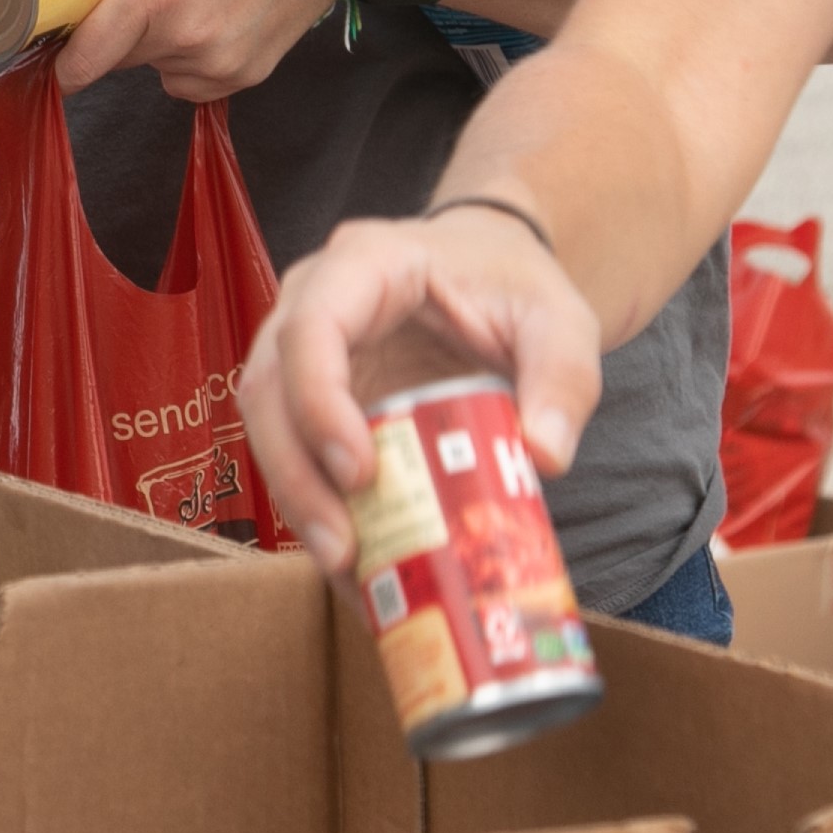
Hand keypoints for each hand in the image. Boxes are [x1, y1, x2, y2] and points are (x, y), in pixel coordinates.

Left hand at [39, 0, 398, 99]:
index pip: (85, 55)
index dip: (57, 51)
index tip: (47, 28)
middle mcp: (189, 36)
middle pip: (115, 55)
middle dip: (103, 26)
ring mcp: (222, 61)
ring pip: (152, 67)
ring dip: (144, 41)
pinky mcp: (250, 72)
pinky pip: (190, 80)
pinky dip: (181, 57)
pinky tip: (192, 13)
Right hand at [240, 201, 606, 571]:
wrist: (491, 270)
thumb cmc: (515, 285)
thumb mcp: (560, 322)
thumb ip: (564, 380)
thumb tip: (544, 457)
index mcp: (368, 263)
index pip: (313, 325)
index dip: (319, 400)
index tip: (360, 473)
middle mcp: (314, 301)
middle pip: (270, 387)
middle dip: (297, 476)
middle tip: (343, 548)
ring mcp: (303, 351)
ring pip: (268, 427)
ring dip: (298, 503)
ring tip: (348, 569)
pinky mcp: (312, 399)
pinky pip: (296, 455)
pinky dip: (319, 512)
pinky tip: (357, 569)